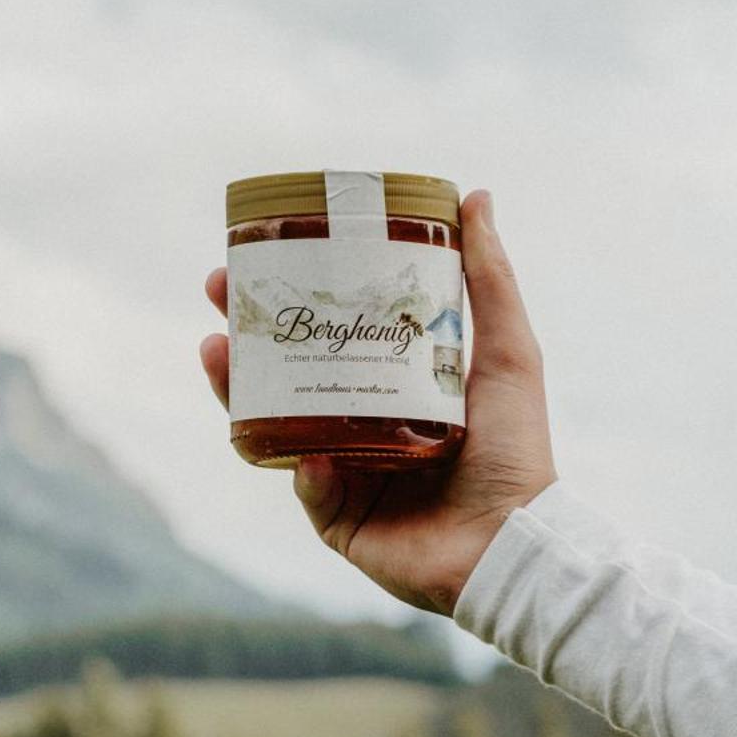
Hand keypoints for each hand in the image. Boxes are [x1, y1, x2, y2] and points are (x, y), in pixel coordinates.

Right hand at [200, 189, 555, 615]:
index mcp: (394, 387)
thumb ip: (489, 277)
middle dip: (248, 336)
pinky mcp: (341, 523)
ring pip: (279, 427)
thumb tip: (476, 195)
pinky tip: (312, 452)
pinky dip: (307, 470)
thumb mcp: (506, 348)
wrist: (516, 541)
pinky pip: (309, 491)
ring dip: (241, 391)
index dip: (292, 299)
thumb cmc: (519, 446)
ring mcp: (347, 475)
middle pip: (289, 375)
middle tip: (220, 299)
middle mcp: (364, 427)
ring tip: (218, 352)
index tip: (257, 260)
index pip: (329, 333)